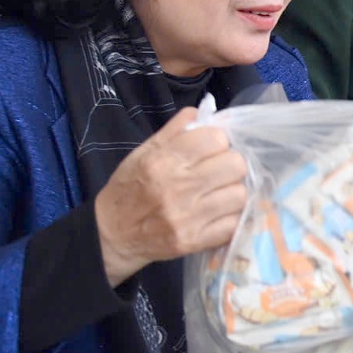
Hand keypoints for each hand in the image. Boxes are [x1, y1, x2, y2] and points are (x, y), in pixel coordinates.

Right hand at [94, 108, 247, 285]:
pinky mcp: (194, 241)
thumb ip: (174, 131)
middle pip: (235, 165)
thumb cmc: (128, 188)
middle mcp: (176, 188)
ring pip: (239, 194)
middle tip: (220, 170)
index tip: (212, 149)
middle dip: (231, 163)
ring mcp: (187, 217)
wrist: (112, 234)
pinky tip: (219, 213)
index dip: (219, 141)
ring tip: (220, 192)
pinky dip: (231, 217)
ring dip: (233, 191)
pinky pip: (233, 224)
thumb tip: (204, 112)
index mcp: (162, 161)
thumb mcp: (142, 152)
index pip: (215, 139)